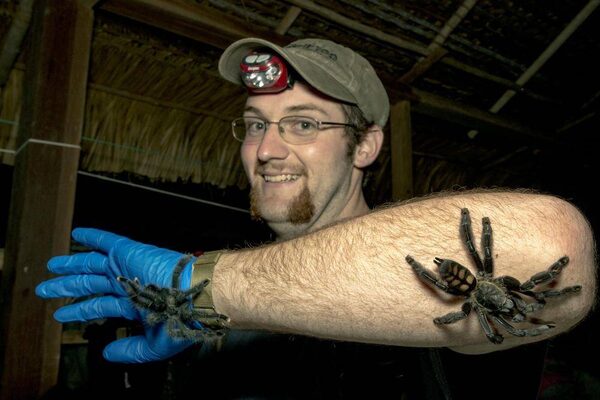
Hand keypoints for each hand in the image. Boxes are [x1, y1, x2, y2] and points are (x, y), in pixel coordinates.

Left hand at [35, 228, 195, 362]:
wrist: (192, 296)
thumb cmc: (179, 320)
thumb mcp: (152, 346)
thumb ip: (128, 350)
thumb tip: (106, 354)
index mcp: (133, 304)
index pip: (100, 306)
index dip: (80, 311)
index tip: (61, 315)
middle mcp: (126, 283)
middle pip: (90, 285)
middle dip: (66, 287)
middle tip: (46, 288)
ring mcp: (126, 266)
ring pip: (92, 264)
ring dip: (71, 265)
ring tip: (51, 267)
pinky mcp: (129, 251)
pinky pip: (107, 241)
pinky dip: (93, 236)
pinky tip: (78, 234)